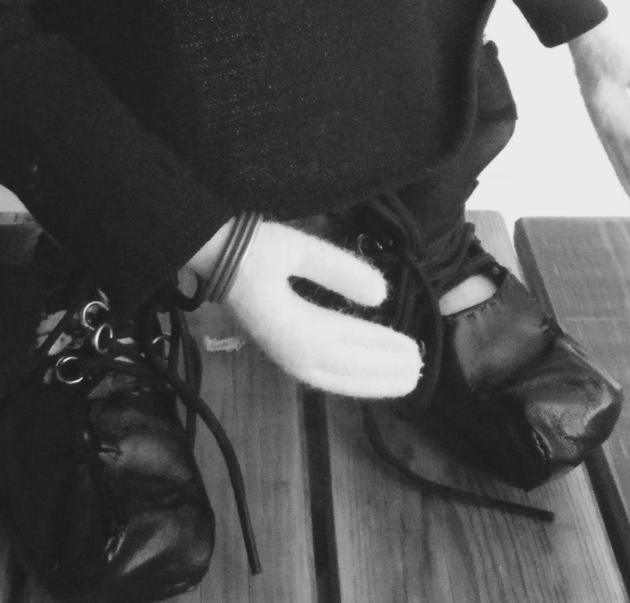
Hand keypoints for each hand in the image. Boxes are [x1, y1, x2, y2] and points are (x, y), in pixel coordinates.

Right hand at [188, 218, 421, 397]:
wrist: (209, 255)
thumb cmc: (252, 248)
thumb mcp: (298, 250)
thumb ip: (340, 271)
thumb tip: (382, 294)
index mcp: (300, 330)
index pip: (354, 345)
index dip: (385, 349)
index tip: (416, 349)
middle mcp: (294, 353)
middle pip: (349, 371)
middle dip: (385, 372)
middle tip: (420, 369)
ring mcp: (286, 356)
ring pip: (337, 379)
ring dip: (371, 380)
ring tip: (403, 379)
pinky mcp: (281, 351)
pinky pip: (324, 375)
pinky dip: (350, 378)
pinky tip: (364, 374)